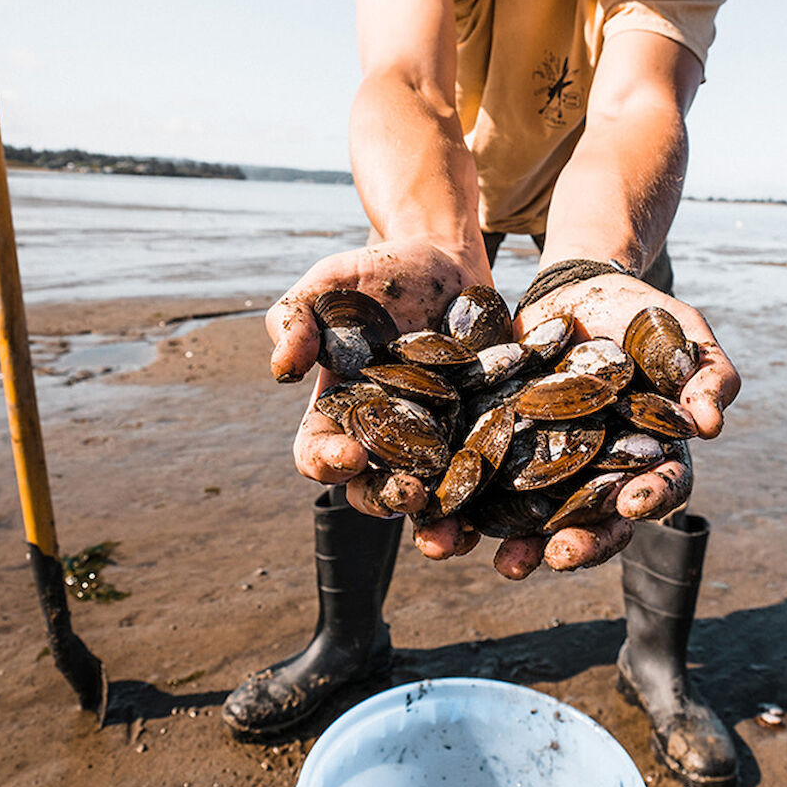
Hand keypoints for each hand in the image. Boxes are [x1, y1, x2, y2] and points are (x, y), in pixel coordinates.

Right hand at [267, 238, 492, 515]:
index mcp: (339, 410)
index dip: (327, 462)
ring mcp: (435, 437)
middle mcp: (385, 435)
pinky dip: (491, 493)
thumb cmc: (376, 274)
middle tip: (407, 492)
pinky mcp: (480, 431)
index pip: (318, 452)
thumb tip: (281, 370)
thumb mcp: (328, 283)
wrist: (445, 259)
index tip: (348, 455)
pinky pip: (484, 473)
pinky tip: (505, 503)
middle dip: (386, 499)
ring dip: (437, 521)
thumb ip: (296, 317)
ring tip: (452, 527)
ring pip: (431, 496)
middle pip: (373, 488)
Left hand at [453, 272, 738, 579]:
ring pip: (538, 521)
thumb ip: (708, 374)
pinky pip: (486, 487)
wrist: (578, 294)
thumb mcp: (684, 335)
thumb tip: (711, 424)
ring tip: (503, 563)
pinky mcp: (504, 451)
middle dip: (580, 544)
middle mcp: (600, 475)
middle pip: (596, 523)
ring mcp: (550, 468)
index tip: (633, 502)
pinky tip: (448, 523)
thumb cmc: (643, 317)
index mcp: (650, 456)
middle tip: (561, 556)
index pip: (660, 487)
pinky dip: (468, 509)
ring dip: (521, 547)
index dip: (650, 499)